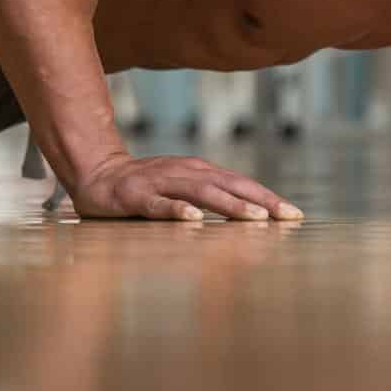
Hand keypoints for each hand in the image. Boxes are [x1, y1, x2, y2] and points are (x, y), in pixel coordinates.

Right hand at [71, 154, 302, 220]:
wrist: (96, 172)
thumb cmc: (145, 186)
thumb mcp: (183, 186)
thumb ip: (212, 195)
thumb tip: (254, 215)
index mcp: (198, 171)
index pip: (240, 183)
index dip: (268, 197)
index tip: (295, 214)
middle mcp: (183, 172)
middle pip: (228, 185)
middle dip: (260, 200)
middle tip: (287, 216)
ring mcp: (159, 183)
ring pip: (199, 193)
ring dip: (228, 205)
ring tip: (254, 219)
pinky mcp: (135, 196)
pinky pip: (158, 205)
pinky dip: (176, 211)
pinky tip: (193, 220)